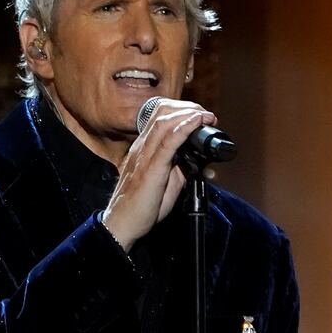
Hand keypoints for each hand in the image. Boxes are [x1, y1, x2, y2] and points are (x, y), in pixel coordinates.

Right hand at [101, 99, 216, 251]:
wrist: (124, 225)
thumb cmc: (142, 206)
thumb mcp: (165, 181)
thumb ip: (178, 168)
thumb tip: (198, 161)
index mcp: (144, 148)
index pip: (160, 117)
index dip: (181, 110)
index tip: (201, 115)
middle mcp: (142, 147)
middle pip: (162, 112)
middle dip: (188, 108)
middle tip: (207, 114)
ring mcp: (144, 156)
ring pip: (164, 122)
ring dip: (188, 114)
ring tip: (206, 116)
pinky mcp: (150, 169)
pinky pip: (167, 142)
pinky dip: (183, 128)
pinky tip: (195, 123)